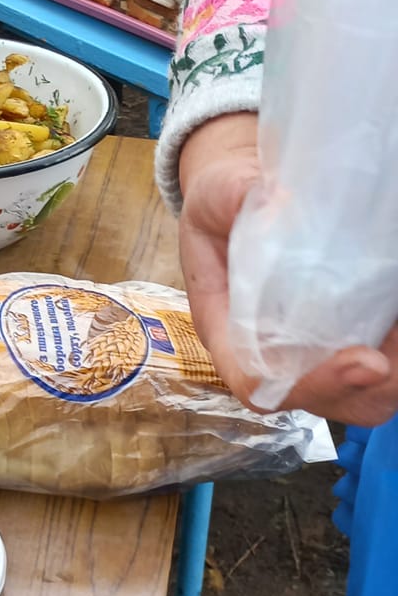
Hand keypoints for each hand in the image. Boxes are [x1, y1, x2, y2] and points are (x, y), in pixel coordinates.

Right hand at [178, 112, 397, 422]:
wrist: (237, 199)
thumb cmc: (220, 205)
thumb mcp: (215, 193)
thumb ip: (234, 196)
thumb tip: (280, 202)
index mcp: (226, 328)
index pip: (259, 383)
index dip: (312, 383)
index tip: (366, 359)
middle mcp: (266, 353)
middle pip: (320, 403)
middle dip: (368, 390)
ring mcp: (305, 353)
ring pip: (356, 397)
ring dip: (392, 376)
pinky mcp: (337, 339)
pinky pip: (376, 372)